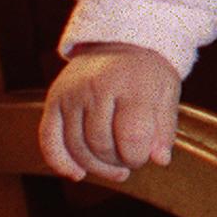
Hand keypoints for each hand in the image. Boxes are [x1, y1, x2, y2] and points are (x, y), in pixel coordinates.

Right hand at [39, 43, 183, 182]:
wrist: (121, 42)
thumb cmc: (147, 72)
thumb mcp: (167, 94)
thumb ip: (165, 128)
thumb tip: (160, 160)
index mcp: (131, 84)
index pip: (132, 137)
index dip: (139, 156)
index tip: (145, 156)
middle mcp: (96, 87)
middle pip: (101, 145)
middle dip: (118, 162)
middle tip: (130, 160)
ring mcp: (71, 94)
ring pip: (76, 147)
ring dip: (95, 166)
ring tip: (113, 167)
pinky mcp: (54, 100)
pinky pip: (49, 138)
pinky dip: (60, 161)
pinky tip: (77, 174)